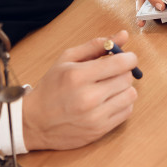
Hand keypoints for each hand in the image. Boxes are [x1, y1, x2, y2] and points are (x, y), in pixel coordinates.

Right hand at [22, 31, 138, 150]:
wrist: (35, 122)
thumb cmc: (51, 87)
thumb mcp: (67, 59)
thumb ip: (96, 45)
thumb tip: (123, 35)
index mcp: (78, 76)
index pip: (121, 63)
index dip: (129, 57)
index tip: (126, 58)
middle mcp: (88, 98)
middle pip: (127, 78)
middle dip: (123, 72)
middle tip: (112, 73)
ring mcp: (95, 117)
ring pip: (131, 95)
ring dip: (124, 88)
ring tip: (110, 88)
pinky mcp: (99, 130)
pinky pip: (127, 112)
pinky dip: (122, 104)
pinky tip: (109, 101)